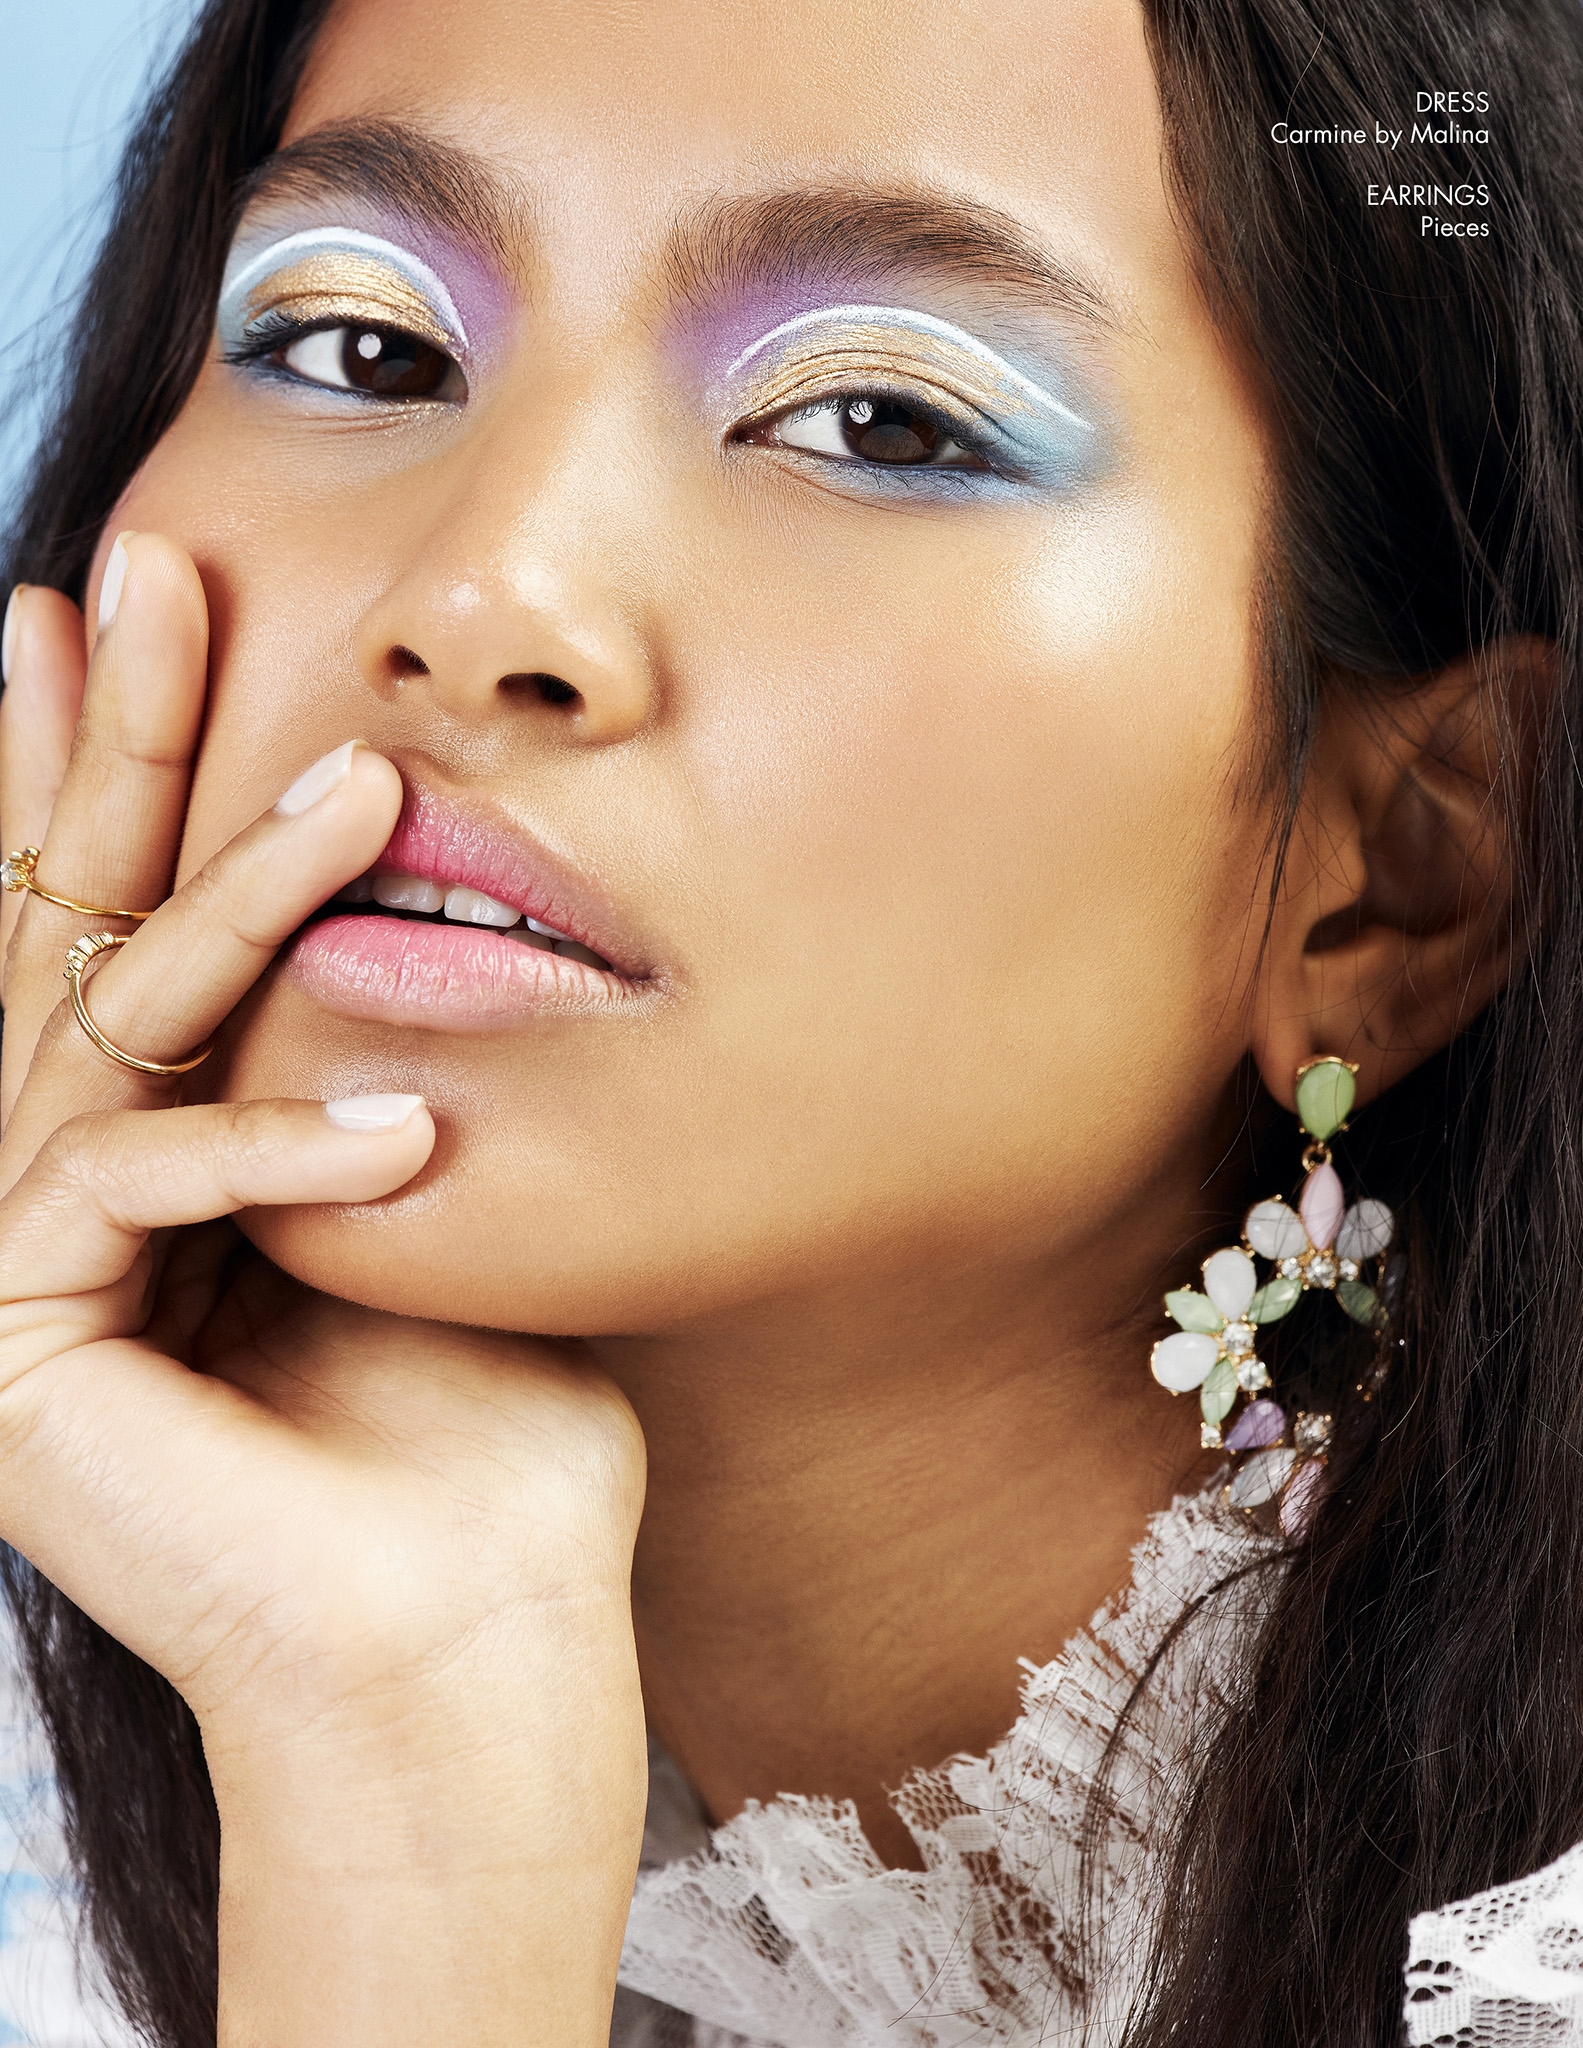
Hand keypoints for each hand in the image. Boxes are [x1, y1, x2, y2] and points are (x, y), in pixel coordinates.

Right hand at [0, 540, 647, 2045]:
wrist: (478, 1637)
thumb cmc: (498, 1432)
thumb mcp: (451, 1195)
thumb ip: (397, 1058)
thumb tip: (442, 906)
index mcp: (168, 1154)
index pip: (127, 929)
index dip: (121, 768)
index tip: (131, 605)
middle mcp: (65, 1193)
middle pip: (69, 930)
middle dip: (100, 743)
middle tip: (133, 563)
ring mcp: (24, 1274)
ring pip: (99, 1028)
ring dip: (231, 901)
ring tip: (357, 790)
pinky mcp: (13, 1355)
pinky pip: (125, 1185)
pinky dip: (272, 1153)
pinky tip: (399, 1140)